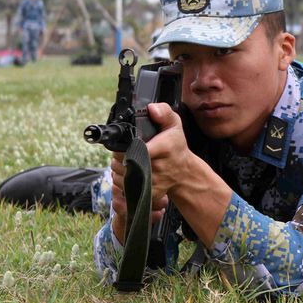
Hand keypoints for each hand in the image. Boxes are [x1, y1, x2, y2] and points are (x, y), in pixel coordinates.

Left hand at [109, 103, 186, 242]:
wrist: (184, 172)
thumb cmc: (176, 146)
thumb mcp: (174, 124)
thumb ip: (163, 112)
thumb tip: (151, 109)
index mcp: (163, 147)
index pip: (136, 149)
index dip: (125, 147)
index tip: (125, 145)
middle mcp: (159, 166)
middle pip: (125, 162)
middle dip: (118, 156)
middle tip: (123, 151)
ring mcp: (154, 181)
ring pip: (122, 176)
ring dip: (118, 169)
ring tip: (125, 161)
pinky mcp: (150, 193)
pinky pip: (126, 188)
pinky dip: (123, 181)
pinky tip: (129, 173)